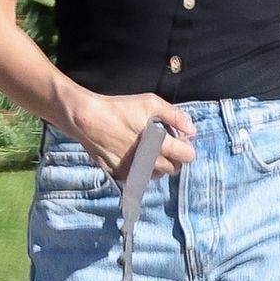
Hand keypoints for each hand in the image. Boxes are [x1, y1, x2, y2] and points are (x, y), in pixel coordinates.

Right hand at [70, 92, 196, 180]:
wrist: (88, 120)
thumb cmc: (119, 109)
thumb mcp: (151, 103)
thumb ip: (175, 116)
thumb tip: (192, 130)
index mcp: (160, 145)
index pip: (188, 157)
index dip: (186, 147)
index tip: (179, 139)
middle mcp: (149, 163)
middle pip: (174, 168)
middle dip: (174, 157)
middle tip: (165, 144)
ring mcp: (134, 171)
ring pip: (157, 175)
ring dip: (158, 165)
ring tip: (149, 150)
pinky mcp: (120, 175)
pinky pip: (138, 177)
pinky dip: (141, 169)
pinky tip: (134, 155)